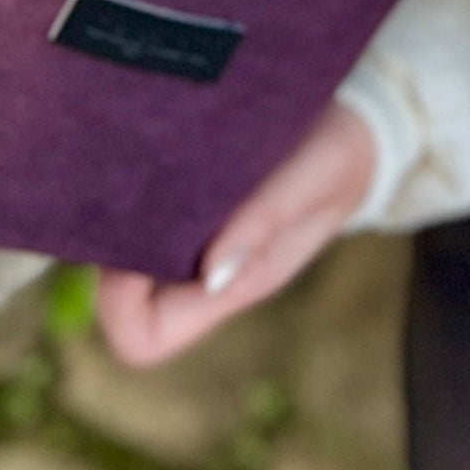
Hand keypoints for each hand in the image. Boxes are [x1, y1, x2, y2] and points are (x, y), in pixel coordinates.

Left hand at [92, 97, 376, 365]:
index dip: (119, 304)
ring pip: (124, 258)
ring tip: (137, 165)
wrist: (360, 128)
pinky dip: (136, 194)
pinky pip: (142, 219)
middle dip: (109, 254)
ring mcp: (196, 244)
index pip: (143, 341)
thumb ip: (264, 221)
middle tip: (125, 192)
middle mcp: (203, 275)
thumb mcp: (311, 180)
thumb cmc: (337, 159)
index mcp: (231, 288)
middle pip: (120, 302)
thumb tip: (212, 270)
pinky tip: (150, 152)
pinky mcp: (194, 206)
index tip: (129, 244)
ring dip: (121, 220)